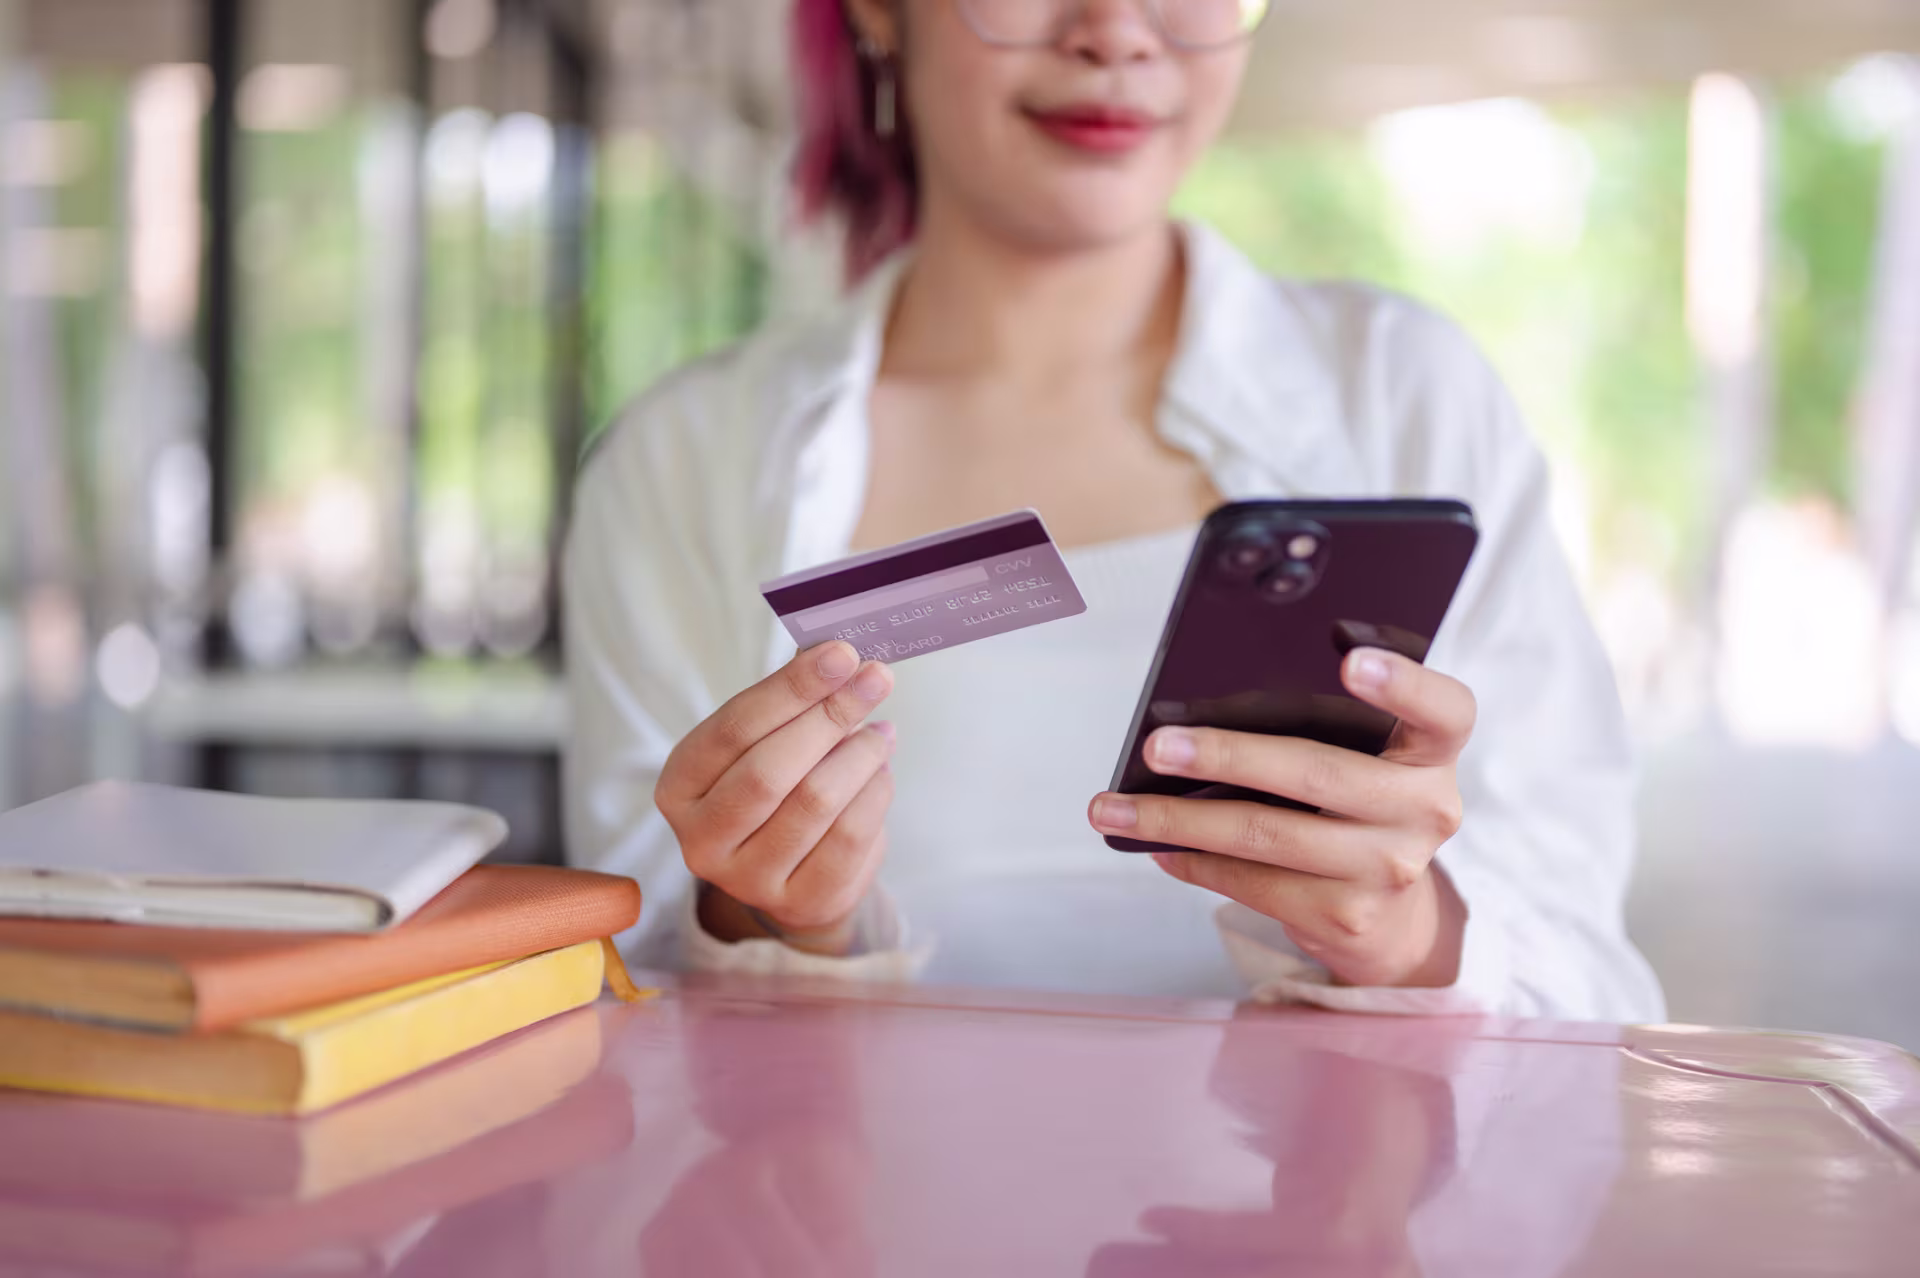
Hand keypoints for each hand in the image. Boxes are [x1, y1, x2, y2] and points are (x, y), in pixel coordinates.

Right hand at [656, 641, 896, 954]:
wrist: (792, 872)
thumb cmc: (775, 786)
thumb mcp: (763, 743)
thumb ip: (789, 702)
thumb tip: (836, 655)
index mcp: (680, 788)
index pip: (735, 728)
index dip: (792, 688)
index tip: (841, 654)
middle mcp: (702, 841)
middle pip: (771, 770)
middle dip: (831, 716)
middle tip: (876, 679)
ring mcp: (749, 880)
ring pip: (816, 803)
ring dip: (860, 755)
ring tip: (879, 732)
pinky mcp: (802, 902)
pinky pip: (850, 837)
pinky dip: (875, 792)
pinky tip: (880, 770)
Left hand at [1087, 647, 1473, 988]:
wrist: (1392, 920)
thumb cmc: (1357, 809)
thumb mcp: (1368, 764)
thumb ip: (1325, 730)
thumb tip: (1199, 713)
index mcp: (1433, 754)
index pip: (1444, 709)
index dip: (1403, 682)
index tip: (1349, 658)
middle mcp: (1425, 810)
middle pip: (1316, 772)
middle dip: (1224, 757)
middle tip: (1156, 746)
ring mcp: (1387, 869)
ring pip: (1266, 835)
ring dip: (1177, 821)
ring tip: (1113, 809)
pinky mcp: (1347, 915)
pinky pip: (1252, 882)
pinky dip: (1194, 861)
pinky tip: (1155, 845)